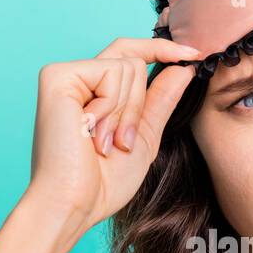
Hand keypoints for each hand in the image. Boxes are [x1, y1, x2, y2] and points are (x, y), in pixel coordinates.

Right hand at [26, 37, 202, 234]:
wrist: (75, 203)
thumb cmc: (103, 182)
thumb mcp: (143, 136)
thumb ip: (161, 100)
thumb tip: (183, 67)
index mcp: (93, 92)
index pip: (130, 54)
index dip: (161, 50)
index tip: (195, 53)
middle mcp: (77, 79)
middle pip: (133, 60)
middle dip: (139, 105)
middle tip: (122, 143)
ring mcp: (65, 75)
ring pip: (127, 67)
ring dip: (125, 113)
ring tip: (103, 143)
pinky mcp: (57, 76)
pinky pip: (111, 72)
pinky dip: (110, 107)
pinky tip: (89, 132)